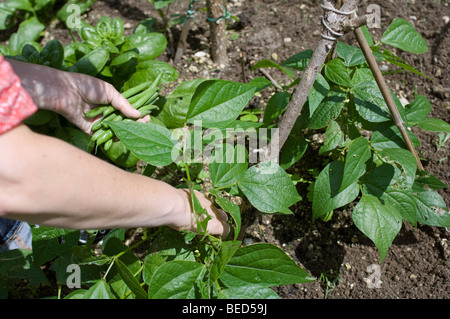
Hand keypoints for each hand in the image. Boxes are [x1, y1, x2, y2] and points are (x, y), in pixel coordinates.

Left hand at [8, 59, 146, 133]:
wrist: (66, 91)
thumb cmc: (86, 86)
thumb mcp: (109, 91)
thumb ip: (123, 104)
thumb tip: (138, 114)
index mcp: (110, 102)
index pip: (128, 110)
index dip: (138, 113)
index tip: (147, 115)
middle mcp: (106, 113)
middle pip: (124, 121)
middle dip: (135, 123)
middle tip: (145, 124)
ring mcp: (99, 122)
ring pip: (116, 130)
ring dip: (126, 130)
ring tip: (135, 129)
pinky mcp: (91, 130)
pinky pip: (104, 136)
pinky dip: (112, 137)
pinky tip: (121, 135)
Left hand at [173, 189, 229, 237]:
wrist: (174, 204)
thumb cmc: (182, 223)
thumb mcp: (193, 233)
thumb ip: (202, 233)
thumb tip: (204, 234)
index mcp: (214, 224)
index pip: (226, 230)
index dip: (221, 234)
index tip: (212, 236)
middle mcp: (214, 212)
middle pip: (224, 217)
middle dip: (219, 221)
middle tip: (208, 226)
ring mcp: (208, 201)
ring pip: (215, 208)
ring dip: (210, 212)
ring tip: (199, 215)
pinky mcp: (200, 194)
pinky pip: (205, 200)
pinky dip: (202, 204)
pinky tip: (193, 206)